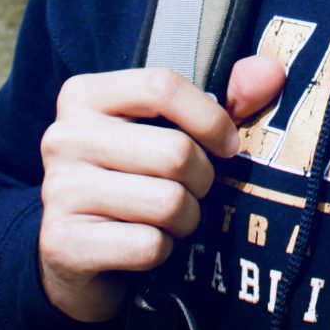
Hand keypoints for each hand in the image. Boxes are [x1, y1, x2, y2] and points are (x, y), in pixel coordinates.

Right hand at [36, 55, 289, 323]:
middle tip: (191, 191)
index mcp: (84, 96)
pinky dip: (162, 251)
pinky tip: (144, 245)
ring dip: (185, 219)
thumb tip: (271, 72)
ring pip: (168, 203)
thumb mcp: (168, 131)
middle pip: (175, 151)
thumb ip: (224, 98)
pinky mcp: (64, 243)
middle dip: (202, 180)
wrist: (74, 256)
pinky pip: (149, 246)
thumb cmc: (133, 180)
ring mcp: (59, 191)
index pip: (161, 86)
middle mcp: (63, 137)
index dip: (211, 118)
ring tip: (168, 219)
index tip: (227, 144)